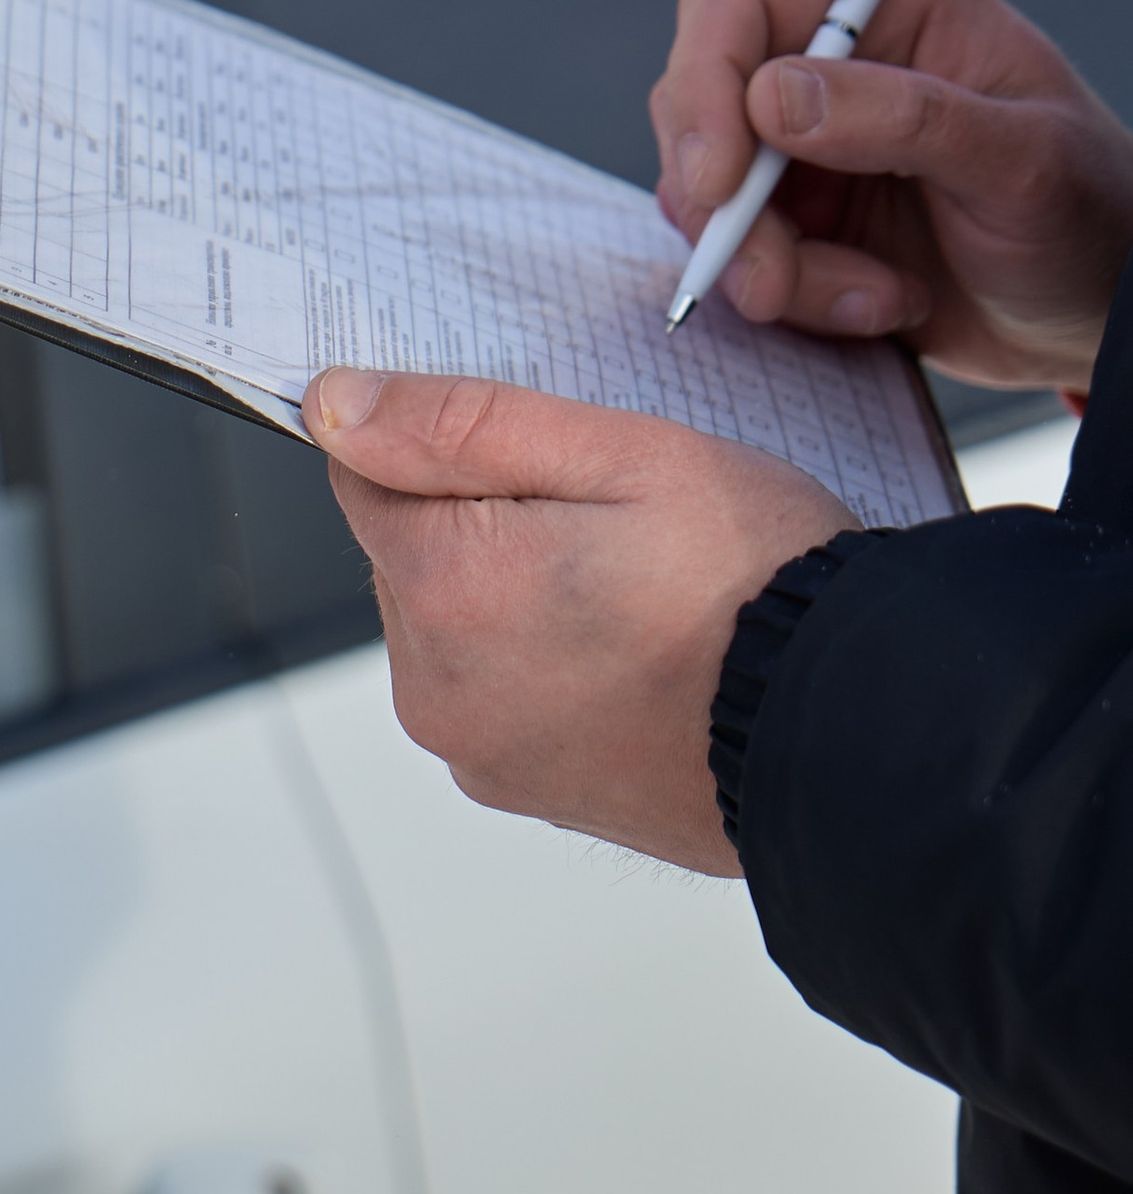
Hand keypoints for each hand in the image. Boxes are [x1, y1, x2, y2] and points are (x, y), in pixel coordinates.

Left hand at [306, 370, 850, 876]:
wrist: (857, 733)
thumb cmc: (758, 584)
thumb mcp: (619, 454)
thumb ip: (460, 424)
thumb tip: (337, 404)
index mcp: (441, 586)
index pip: (366, 471)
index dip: (450, 443)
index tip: (534, 451)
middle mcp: (434, 683)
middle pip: (413, 553)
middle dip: (489, 521)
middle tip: (615, 522)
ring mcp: (479, 750)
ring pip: (461, 625)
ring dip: (522, 595)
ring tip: (640, 592)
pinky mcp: (527, 789)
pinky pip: (506, 694)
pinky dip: (554, 665)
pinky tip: (641, 653)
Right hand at [652, 0, 1132, 386]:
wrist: (1098, 318)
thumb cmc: (1090, 217)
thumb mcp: (1022, 162)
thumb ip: (907, 118)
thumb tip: (771, 97)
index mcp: (890, 9)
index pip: (739, 7)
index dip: (705, 84)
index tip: (721, 180)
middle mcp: (834, 67)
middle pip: (698, 103)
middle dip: (725, 203)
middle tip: (769, 279)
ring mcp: (808, 149)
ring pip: (706, 195)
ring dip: (774, 266)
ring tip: (878, 299)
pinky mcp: (799, 223)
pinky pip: (741, 257)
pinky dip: (799, 297)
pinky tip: (883, 305)